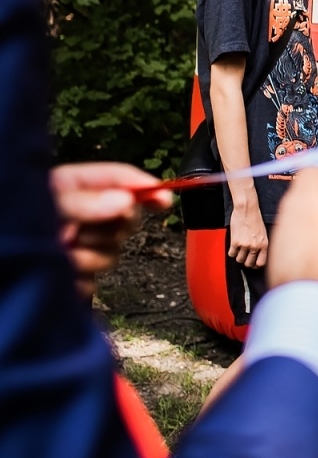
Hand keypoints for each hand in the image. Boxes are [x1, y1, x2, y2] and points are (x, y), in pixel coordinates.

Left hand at [51, 162, 168, 299]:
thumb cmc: (8, 218)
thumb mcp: (44, 202)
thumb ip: (84, 201)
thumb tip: (125, 201)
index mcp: (71, 188)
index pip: (118, 179)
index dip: (144, 186)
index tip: (163, 196)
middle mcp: (77, 216)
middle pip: (124, 218)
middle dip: (110, 227)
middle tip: (84, 229)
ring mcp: (75, 247)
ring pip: (111, 252)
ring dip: (89, 255)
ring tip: (61, 255)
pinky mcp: (71, 277)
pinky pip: (93, 278)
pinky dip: (77, 278)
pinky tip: (59, 273)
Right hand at [228, 200, 268, 267]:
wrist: (247, 209)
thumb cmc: (255, 219)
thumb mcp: (263, 233)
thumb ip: (261, 244)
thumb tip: (258, 254)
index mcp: (264, 244)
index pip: (261, 262)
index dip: (256, 265)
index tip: (253, 264)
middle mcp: (255, 246)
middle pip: (249, 263)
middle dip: (246, 262)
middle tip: (244, 258)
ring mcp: (245, 245)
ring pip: (239, 260)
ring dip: (238, 257)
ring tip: (239, 251)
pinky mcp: (235, 242)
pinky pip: (231, 254)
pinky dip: (232, 252)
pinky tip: (234, 247)